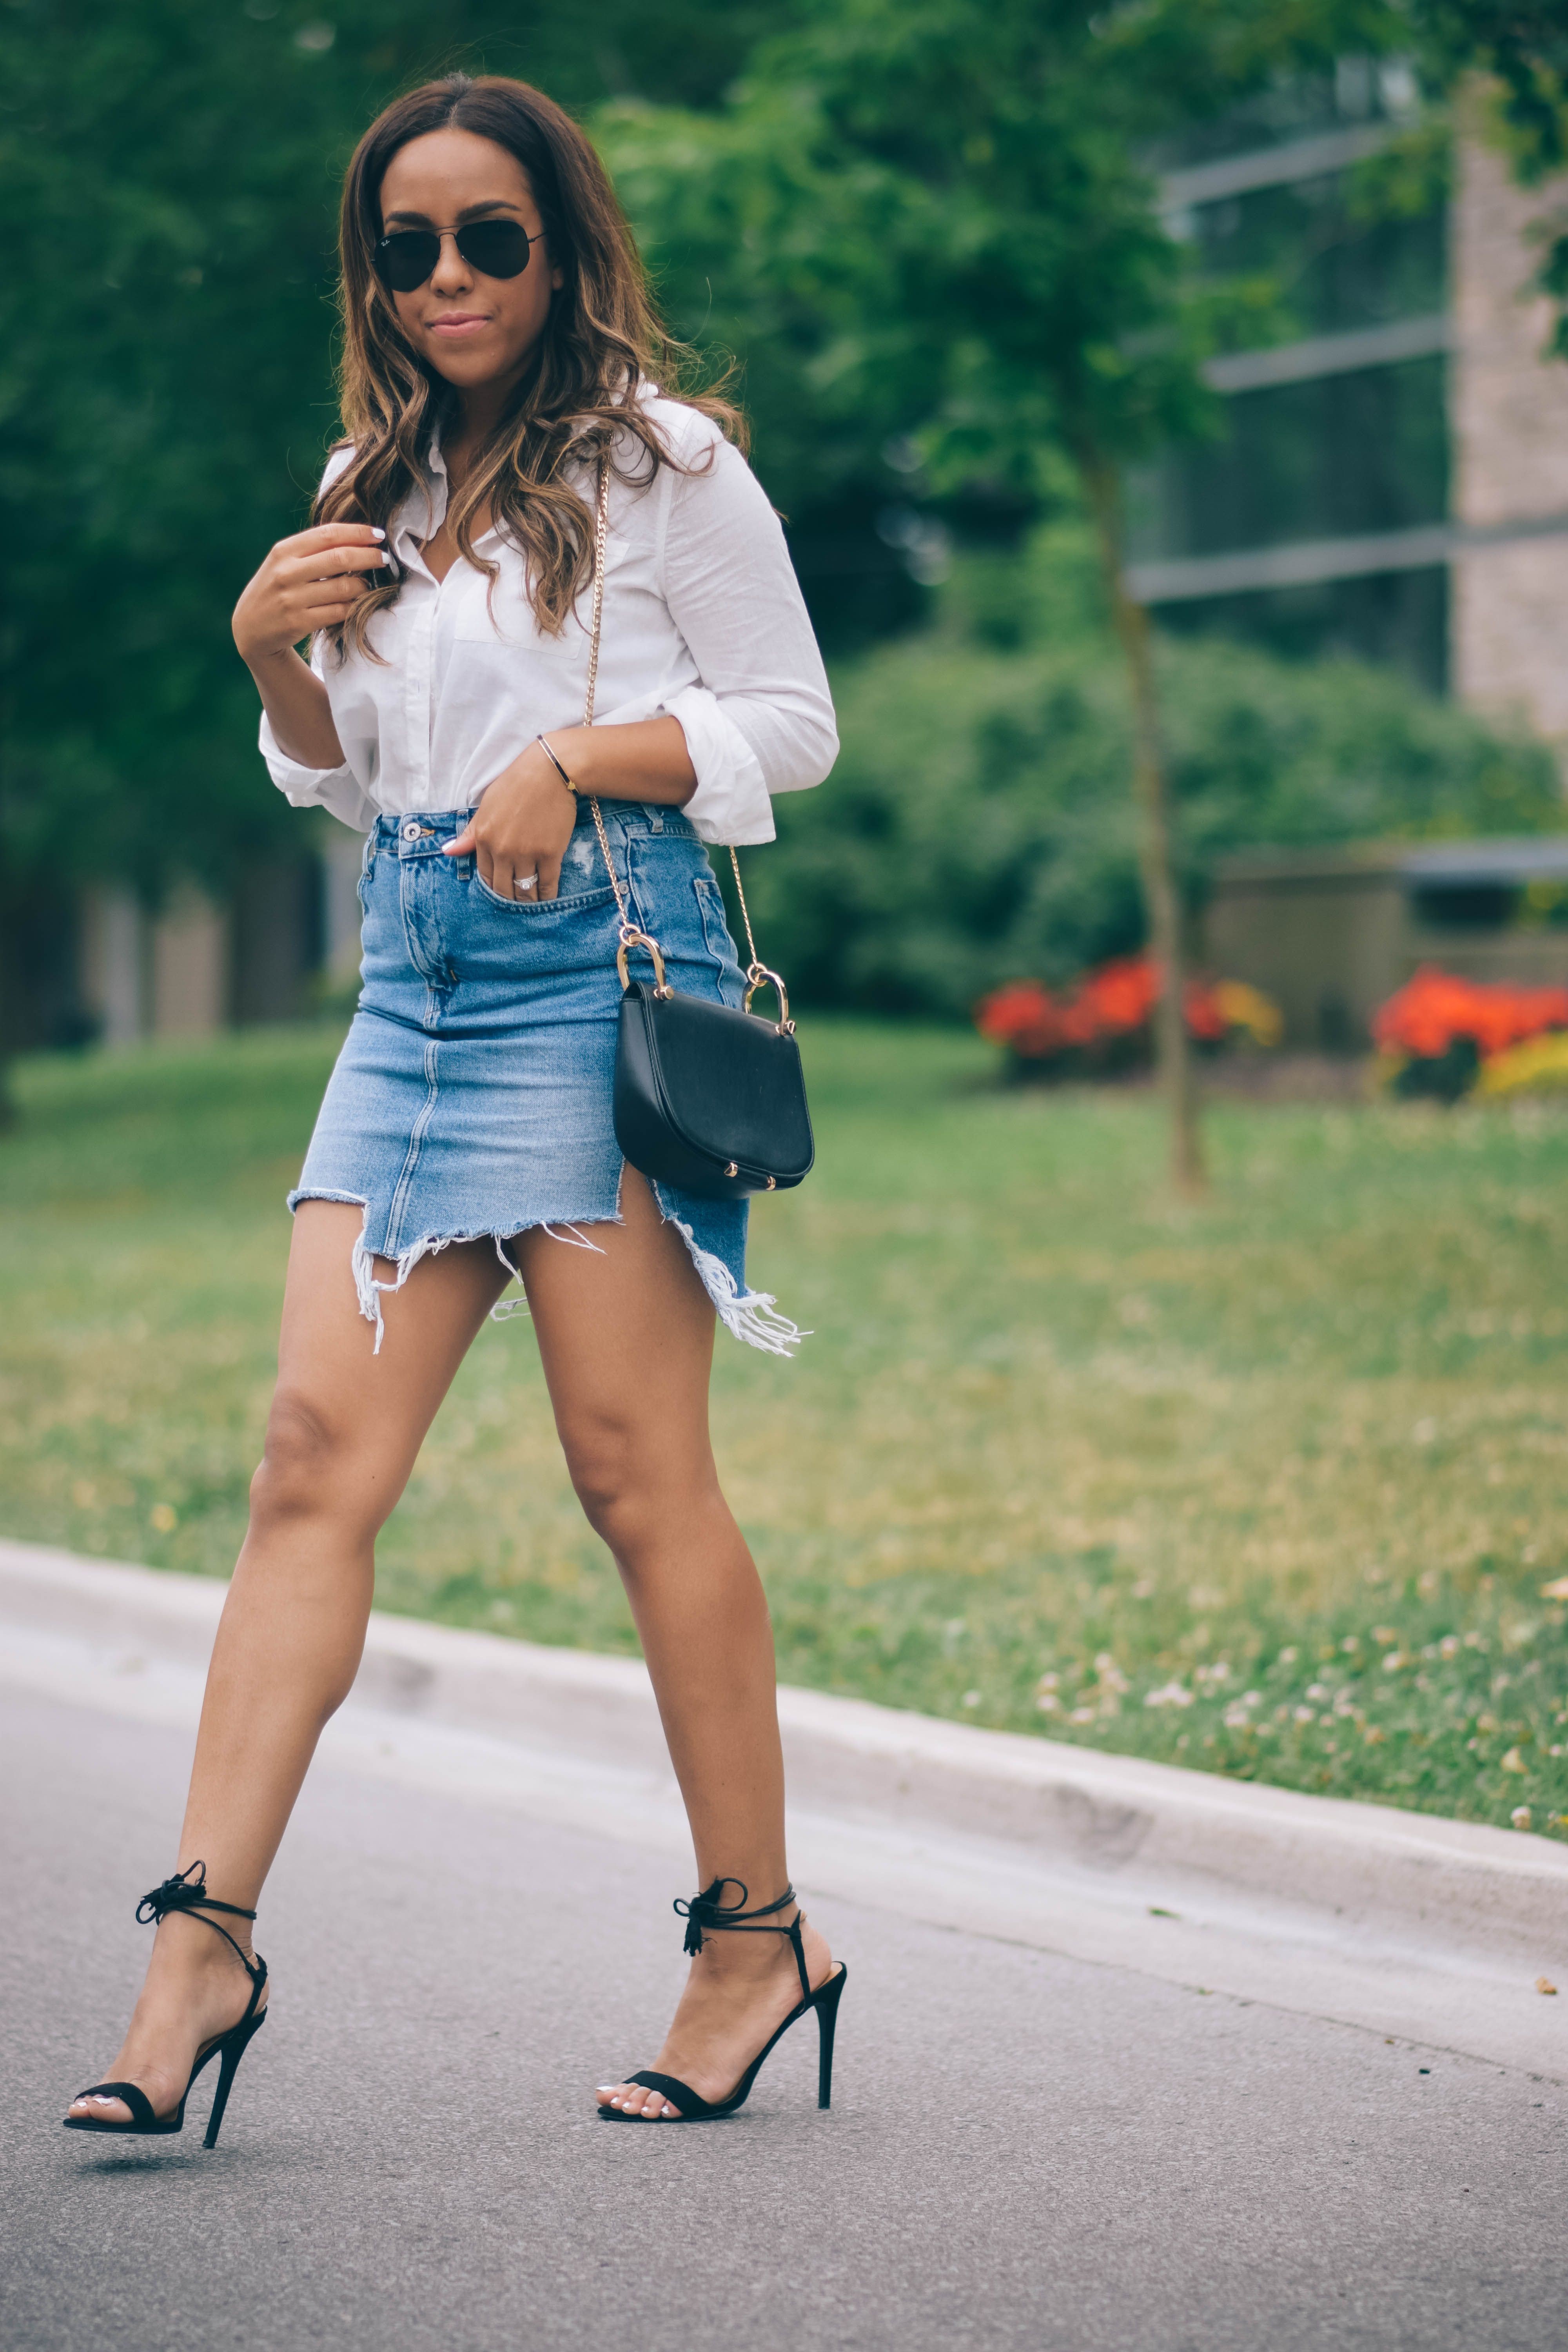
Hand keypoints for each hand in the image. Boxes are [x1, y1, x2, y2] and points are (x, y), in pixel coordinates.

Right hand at [233, 524, 388, 665]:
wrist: (250, 628)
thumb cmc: (275, 589)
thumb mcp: (284, 563)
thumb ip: (312, 550)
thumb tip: (355, 538)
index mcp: (284, 551)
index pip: (328, 534)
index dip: (358, 533)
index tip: (378, 535)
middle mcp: (286, 572)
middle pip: (340, 558)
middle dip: (368, 557)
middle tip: (384, 559)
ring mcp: (292, 598)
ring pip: (343, 587)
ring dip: (363, 586)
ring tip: (369, 585)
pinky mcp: (298, 622)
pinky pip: (338, 612)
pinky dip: (353, 607)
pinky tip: (357, 604)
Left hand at [446, 738, 578, 901]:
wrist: (549, 772)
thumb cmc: (516, 784)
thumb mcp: (486, 806)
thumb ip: (470, 834)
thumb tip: (448, 852)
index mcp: (483, 838)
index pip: (485, 876)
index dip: (493, 887)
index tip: (501, 892)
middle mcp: (502, 850)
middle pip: (503, 889)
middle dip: (509, 899)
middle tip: (516, 903)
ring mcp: (526, 854)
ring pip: (524, 891)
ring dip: (528, 902)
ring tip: (532, 904)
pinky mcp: (550, 854)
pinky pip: (547, 885)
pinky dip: (547, 897)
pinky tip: (548, 900)